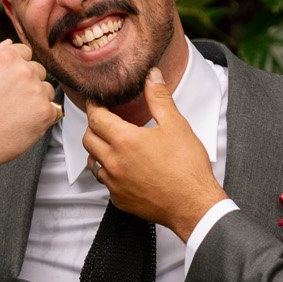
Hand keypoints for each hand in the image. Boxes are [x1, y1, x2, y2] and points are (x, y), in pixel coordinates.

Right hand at [0, 40, 60, 178]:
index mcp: (5, 56)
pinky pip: (54, 110)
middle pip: (37, 69)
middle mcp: (24, 70)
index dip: (15, 68)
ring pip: (47, 89)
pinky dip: (43, 118)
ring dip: (36, 98)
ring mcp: (36, 91)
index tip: (6, 84)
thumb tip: (9, 42)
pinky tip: (24, 124)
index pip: (24, 52)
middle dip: (27, 82)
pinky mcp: (45, 113)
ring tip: (15, 113)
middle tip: (8, 101)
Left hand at [82, 73, 225, 238]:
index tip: (95, 100)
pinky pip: (105, 182)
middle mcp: (113, 163)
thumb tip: (152, 76)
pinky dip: (109, 172)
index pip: (95, 117)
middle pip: (88, 139)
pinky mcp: (119, 200)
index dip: (93, 106)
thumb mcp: (176, 126)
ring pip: (93, 162)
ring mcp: (114, 184)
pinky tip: (124, 168)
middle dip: (94, 126)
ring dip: (98, 150)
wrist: (194, 205)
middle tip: (106, 120)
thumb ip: (159, 98)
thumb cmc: (187, 167)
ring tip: (113, 144)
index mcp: (125, 141)